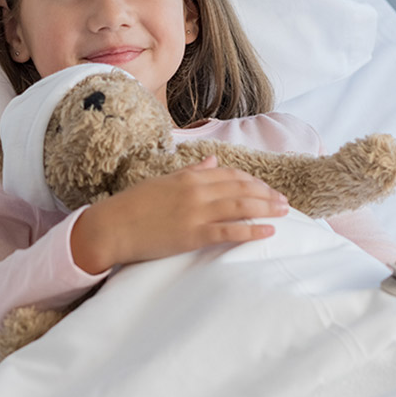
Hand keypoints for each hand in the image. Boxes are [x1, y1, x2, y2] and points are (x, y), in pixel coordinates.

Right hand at [70, 156, 288, 273]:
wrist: (111, 227)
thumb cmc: (133, 205)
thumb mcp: (163, 181)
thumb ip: (191, 172)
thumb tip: (212, 161)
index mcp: (188, 177)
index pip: (230, 175)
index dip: (252, 181)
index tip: (266, 188)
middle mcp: (196, 191)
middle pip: (241, 189)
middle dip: (266, 194)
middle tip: (284, 201)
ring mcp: (195, 213)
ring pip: (241, 207)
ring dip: (266, 208)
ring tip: (284, 213)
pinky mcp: (193, 235)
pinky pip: (229, 231)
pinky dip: (252, 230)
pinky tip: (268, 231)